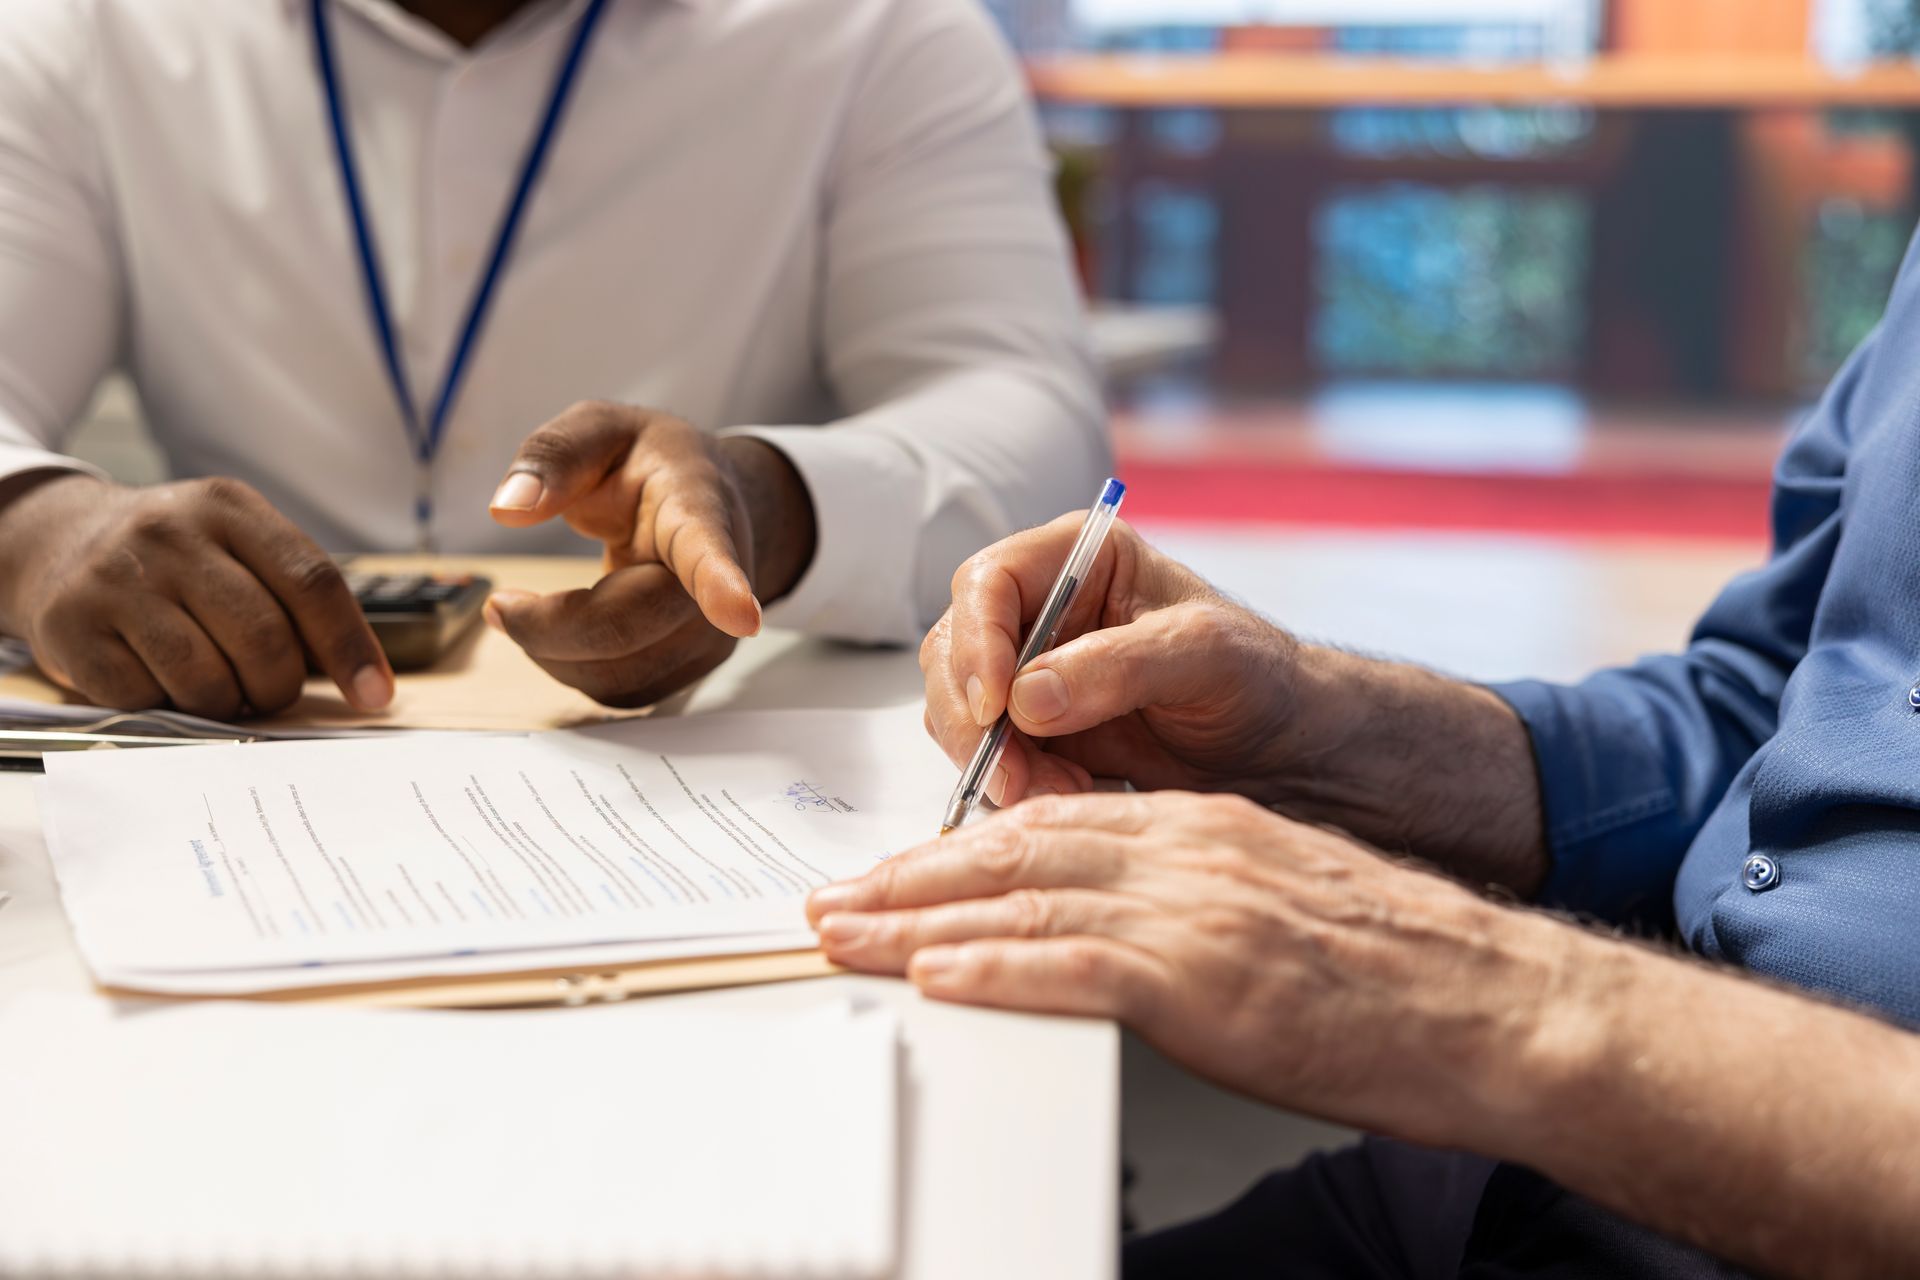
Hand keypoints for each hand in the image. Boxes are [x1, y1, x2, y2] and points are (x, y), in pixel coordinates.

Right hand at [0, 473, 392, 717]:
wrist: (61, 541)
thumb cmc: (178, 560)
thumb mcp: (238, 545)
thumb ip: (295, 596)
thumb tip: (365, 681)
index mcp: (229, 508)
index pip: (312, 581)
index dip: (351, 646)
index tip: (374, 694)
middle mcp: (170, 533)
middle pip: (264, 638)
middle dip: (280, 685)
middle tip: (270, 691)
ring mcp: (115, 578)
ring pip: (207, 678)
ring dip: (227, 703)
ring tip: (217, 686)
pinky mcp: (72, 625)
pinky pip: (146, 697)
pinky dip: (166, 705)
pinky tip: (159, 678)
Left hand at [486, 403, 814, 707]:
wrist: (716, 508)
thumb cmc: (654, 467)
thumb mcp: (602, 429)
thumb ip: (554, 456)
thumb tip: (507, 509)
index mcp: (697, 511)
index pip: (709, 552)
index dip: (721, 586)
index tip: (740, 617)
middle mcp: (713, 584)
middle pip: (628, 629)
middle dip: (549, 626)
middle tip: (499, 604)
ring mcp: (707, 636)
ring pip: (616, 673)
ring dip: (552, 649)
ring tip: (527, 608)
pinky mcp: (686, 670)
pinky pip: (616, 691)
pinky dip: (569, 666)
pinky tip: (561, 629)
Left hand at [807, 791, 1566, 1148]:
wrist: (1494, 1006)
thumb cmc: (1400, 969)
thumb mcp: (1282, 901)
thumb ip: (1197, 896)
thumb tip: (1120, 925)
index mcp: (1204, 828)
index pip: (1052, 824)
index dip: (960, 847)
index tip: (901, 871)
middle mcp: (1186, 852)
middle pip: (1014, 853)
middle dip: (911, 878)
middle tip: (837, 901)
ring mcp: (1192, 911)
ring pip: (1021, 900)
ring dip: (918, 921)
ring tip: (847, 937)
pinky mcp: (1203, 979)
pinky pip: (1071, 966)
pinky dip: (991, 967)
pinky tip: (935, 973)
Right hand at [923, 515, 1301, 806]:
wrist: (1280, 748)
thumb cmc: (1256, 678)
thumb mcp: (1205, 655)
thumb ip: (1120, 666)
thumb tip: (1026, 697)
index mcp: (1077, 559)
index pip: (988, 583)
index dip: (977, 642)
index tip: (996, 707)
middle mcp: (1040, 610)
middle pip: (953, 650)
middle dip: (975, 720)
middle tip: (1018, 775)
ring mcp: (1029, 672)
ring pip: (958, 711)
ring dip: (994, 760)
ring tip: (1064, 788)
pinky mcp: (1031, 731)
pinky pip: (985, 756)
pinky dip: (1012, 783)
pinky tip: (1068, 794)